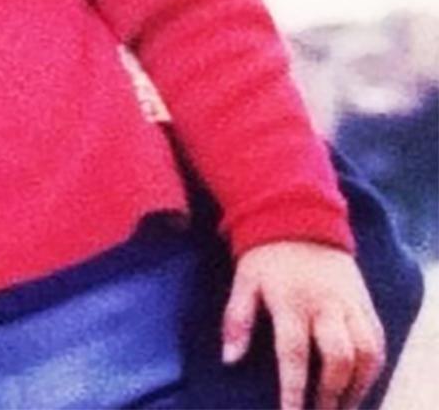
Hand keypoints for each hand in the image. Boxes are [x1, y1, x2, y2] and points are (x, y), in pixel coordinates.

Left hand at [222, 241, 384, 409]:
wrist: (300, 216)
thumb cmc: (266, 254)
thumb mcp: (244, 280)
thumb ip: (236, 319)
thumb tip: (229, 360)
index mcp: (290, 299)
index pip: (293, 352)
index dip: (293, 388)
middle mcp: (324, 303)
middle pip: (337, 357)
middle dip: (332, 393)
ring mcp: (349, 303)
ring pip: (366, 353)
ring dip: (358, 386)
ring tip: (344, 407)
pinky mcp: (364, 302)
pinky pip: (378, 340)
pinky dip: (373, 367)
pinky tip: (361, 384)